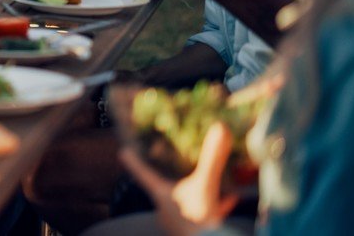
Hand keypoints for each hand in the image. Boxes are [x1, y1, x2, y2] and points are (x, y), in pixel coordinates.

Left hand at [120, 123, 238, 235]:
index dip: (134, 162)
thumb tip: (220, 128)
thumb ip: (211, 160)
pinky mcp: (197, 229)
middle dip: (170, 174)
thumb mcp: (205, 187)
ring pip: (186, 199)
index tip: (123, 151)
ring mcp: (181, 220)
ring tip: (208, 176)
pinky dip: (216, 205)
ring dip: (196, 188)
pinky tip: (230, 199)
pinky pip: (205, 213)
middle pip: (163, 186)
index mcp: (161, 193)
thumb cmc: (198, 221)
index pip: (142, 173)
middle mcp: (167, 207)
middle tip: (175, 159)